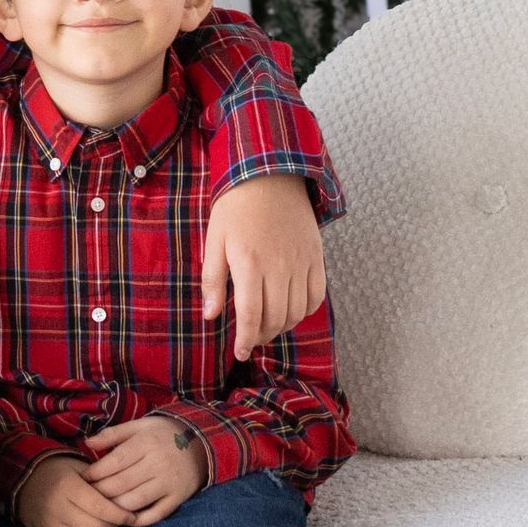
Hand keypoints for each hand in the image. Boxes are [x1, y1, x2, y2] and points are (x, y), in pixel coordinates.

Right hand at [16, 453, 131, 526]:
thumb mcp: (79, 467)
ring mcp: (50, 526)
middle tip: (119, 520)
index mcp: (67, 486)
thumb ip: (100, 481)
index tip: (132, 516)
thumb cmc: (58, 471)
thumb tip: (125, 499)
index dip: (120, 514)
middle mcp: (57, 508)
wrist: (24, 482)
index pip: (99, 507)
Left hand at [83, 414, 208, 526]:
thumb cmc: (162, 434)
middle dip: (100, 491)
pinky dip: (137, 520)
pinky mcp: (177, 498)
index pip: (115, 462)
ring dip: (114, 507)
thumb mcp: (139, 426)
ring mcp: (169, 483)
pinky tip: (124, 518)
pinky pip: (155, 514)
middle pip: (121, 483)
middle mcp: (158, 463)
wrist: (201, 443)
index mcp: (146, 442)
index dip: (96, 472)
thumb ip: (113, 434)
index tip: (83, 478)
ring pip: (135, 501)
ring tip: (101, 507)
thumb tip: (88, 442)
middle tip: (86, 496)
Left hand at [200, 172, 325, 357]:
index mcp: (249, 263)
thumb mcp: (215, 240)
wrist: (269, 173)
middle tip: (251, 339)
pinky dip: (305, 310)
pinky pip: (316, 295)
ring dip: (282, 326)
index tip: (240, 352)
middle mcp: (279, 266)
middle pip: (275, 318)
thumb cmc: (235, 207)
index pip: (251, 315)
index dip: (246, 340)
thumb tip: (211, 316)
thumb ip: (213, 280)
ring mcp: (301, 261)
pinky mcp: (316, 256)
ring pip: (297, 311)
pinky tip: (291, 310)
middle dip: (262, 336)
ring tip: (268, 326)